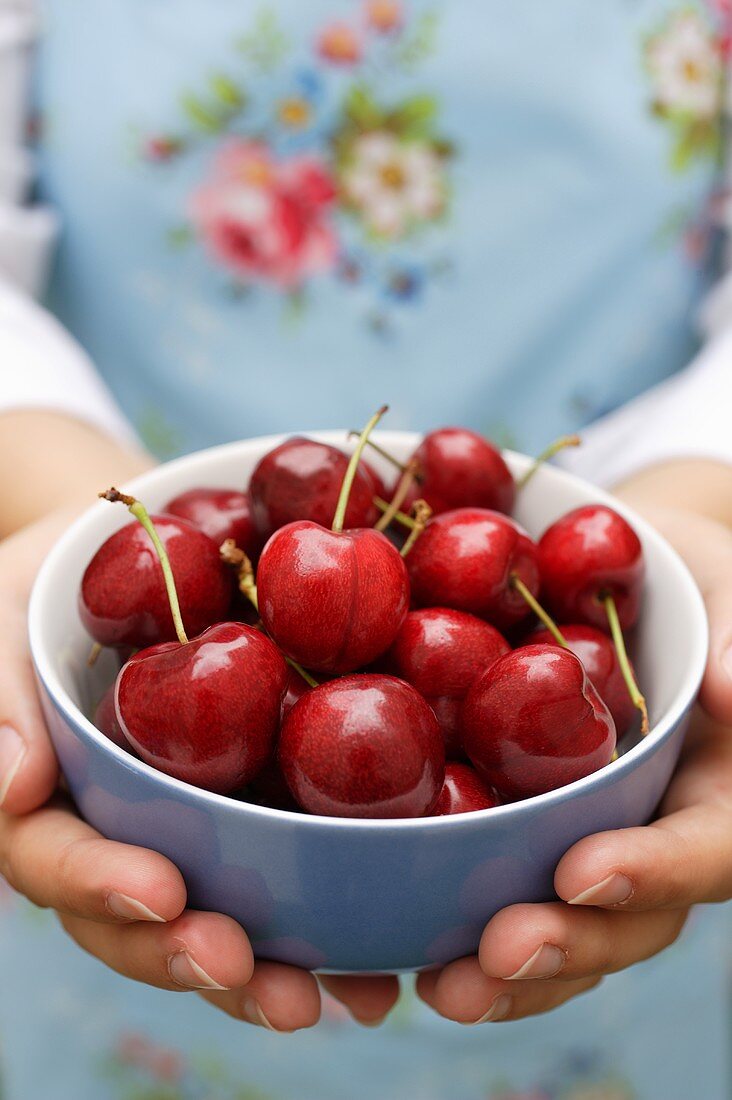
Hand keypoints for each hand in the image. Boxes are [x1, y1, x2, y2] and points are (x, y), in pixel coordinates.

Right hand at [0, 511, 398, 1029]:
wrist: (144, 542)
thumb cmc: (58, 572)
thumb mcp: (6, 612)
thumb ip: (0, 693)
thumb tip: (8, 787)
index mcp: (50, 794)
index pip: (55, 858)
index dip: (101, 886)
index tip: (163, 893)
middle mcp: (122, 827)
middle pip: (144, 920)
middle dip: (197, 956)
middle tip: (259, 976)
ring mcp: (192, 823)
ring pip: (223, 915)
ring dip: (279, 967)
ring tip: (350, 998)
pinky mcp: (261, 801)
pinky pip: (292, 865)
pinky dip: (338, 916)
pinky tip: (392, 958)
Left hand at [418, 506, 731, 1023]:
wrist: (619, 579)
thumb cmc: (683, 576)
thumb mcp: (721, 584)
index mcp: (718, 788)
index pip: (708, 847)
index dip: (653, 870)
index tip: (581, 870)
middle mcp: (659, 831)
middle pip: (633, 918)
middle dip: (568, 944)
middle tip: (496, 955)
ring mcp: (596, 839)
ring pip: (569, 929)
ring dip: (510, 972)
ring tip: (444, 989)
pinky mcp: (531, 830)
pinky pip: (505, 891)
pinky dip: (460, 927)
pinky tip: (404, 952)